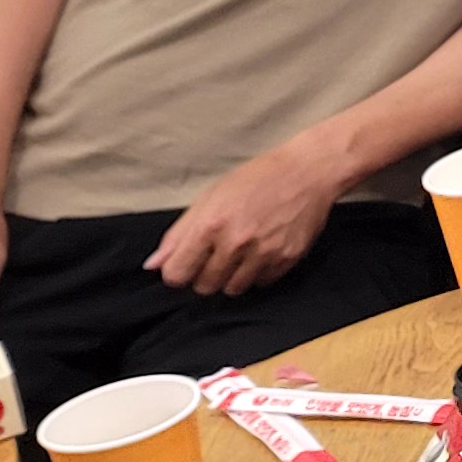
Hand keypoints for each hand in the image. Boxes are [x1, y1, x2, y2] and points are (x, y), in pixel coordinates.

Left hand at [147, 139, 336, 296]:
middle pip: (204, 286)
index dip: (178, 271)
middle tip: (217, 254)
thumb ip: (179, 233)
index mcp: (211, 225)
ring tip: (240, 254)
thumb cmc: (257, 178)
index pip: (177, 274)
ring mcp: (263, 253)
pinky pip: (261, 283)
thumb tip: (154, 265)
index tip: (186, 263)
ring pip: (233, 289)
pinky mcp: (287, 259)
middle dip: (205, 275)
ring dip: (231, 277)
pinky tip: (261, 252)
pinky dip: (257, 273)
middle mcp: (236, 242)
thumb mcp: (210, 197)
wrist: (308, 172)